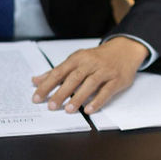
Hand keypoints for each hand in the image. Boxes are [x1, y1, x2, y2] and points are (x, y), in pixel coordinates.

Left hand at [31, 37, 146, 113]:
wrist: (124, 49)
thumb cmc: (96, 58)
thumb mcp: (76, 60)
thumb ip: (56, 72)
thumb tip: (36, 81)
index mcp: (77, 58)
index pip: (58, 72)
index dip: (47, 85)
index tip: (37, 97)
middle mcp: (90, 63)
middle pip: (73, 78)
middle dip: (61, 93)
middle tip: (51, 106)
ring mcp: (104, 71)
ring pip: (90, 84)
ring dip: (78, 98)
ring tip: (68, 110)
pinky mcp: (116, 79)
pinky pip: (106, 91)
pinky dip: (97, 101)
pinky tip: (88, 110)